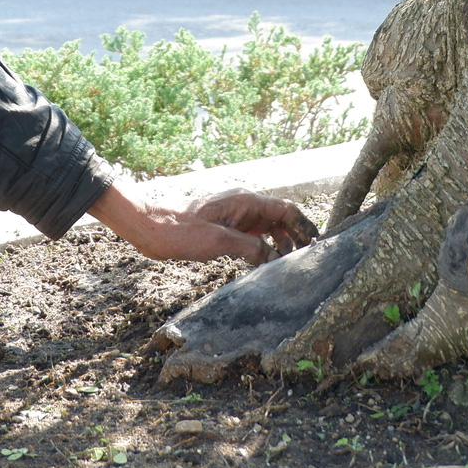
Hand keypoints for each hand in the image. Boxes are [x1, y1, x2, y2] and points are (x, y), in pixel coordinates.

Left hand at [89, 184, 319, 264]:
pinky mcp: (224, 224)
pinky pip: (252, 234)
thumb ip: (252, 249)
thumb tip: (275, 260)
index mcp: (246, 201)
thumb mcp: (219, 242)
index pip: (287, 211)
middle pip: (281, 219)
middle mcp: (243, 204)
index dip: (306, 227)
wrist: (149, 225)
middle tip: (306, 262)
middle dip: (296, 238)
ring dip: (280, 245)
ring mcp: (234, 214)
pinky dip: (263, 247)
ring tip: (288, 267)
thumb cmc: (180, 231)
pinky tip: (264, 265)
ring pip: (267, 228)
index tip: (318, 245)